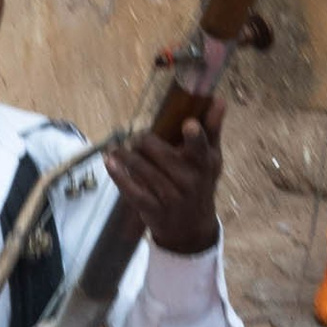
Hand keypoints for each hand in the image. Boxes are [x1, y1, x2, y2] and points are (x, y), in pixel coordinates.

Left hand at [106, 96, 224, 256]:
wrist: (191, 228)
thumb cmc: (201, 184)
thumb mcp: (211, 159)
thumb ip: (212, 129)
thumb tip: (218, 98)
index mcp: (203, 164)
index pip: (199, 148)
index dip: (194, 137)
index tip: (188, 124)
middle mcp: (187, 180)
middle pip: (157, 150)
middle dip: (143, 141)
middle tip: (138, 139)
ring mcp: (169, 195)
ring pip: (140, 167)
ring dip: (125, 154)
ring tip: (118, 147)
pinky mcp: (152, 208)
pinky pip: (130, 188)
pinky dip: (117, 173)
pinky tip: (108, 160)